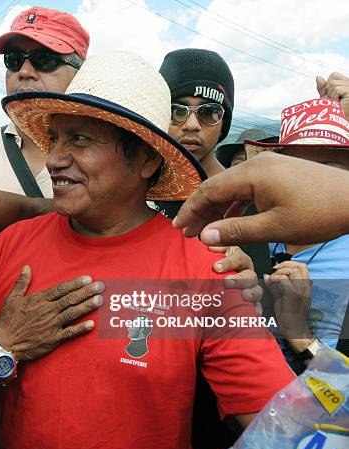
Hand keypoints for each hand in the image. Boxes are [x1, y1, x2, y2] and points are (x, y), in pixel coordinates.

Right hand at [0, 265, 103, 360]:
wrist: (4, 344)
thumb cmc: (7, 321)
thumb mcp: (12, 298)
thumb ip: (22, 282)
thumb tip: (27, 267)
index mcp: (39, 300)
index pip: (61, 289)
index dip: (75, 284)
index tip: (88, 278)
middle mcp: (47, 311)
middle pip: (70, 299)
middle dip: (87, 292)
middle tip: (101, 286)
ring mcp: (51, 325)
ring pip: (73, 313)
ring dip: (87, 306)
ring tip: (100, 300)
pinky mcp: (53, 339)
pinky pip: (70, 333)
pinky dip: (81, 329)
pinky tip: (92, 325)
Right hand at [173, 153, 348, 245]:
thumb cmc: (318, 214)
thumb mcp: (274, 227)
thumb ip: (236, 231)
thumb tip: (204, 237)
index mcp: (252, 173)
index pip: (209, 190)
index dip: (191, 210)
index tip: (178, 228)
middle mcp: (256, 164)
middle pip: (217, 187)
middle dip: (200, 210)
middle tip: (187, 232)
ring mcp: (268, 167)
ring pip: (232, 187)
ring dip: (217, 209)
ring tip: (205, 230)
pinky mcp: (277, 173)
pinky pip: (247, 187)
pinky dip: (235, 204)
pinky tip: (229, 220)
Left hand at [210, 246, 261, 303]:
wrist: (209, 281)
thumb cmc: (211, 267)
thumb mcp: (211, 255)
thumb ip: (213, 250)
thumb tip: (211, 247)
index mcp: (238, 259)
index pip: (238, 258)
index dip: (228, 262)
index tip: (216, 267)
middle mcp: (247, 272)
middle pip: (249, 276)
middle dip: (239, 280)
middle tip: (226, 282)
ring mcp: (250, 288)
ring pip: (256, 290)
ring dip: (251, 294)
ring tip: (243, 296)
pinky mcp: (251, 302)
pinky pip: (257, 306)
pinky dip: (256, 308)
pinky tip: (254, 312)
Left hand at [264, 261, 312, 351]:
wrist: (295, 331)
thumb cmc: (288, 316)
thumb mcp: (281, 298)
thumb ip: (275, 287)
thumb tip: (267, 275)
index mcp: (305, 288)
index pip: (303, 267)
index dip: (289, 263)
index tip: (277, 268)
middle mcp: (305, 288)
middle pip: (300, 266)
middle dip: (284, 265)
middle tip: (274, 271)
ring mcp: (300, 292)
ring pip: (293, 271)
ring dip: (280, 272)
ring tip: (273, 279)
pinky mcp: (293, 296)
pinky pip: (284, 281)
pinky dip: (276, 279)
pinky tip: (271, 284)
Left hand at [317, 72, 348, 118]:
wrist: (338, 123)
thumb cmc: (334, 111)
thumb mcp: (326, 97)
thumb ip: (322, 87)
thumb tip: (318, 77)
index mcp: (346, 83)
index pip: (333, 75)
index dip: (328, 86)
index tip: (331, 96)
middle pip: (332, 80)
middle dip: (328, 92)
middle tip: (334, 101)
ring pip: (333, 84)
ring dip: (331, 96)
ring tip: (337, 103)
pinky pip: (337, 89)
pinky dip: (334, 97)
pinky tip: (339, 103)